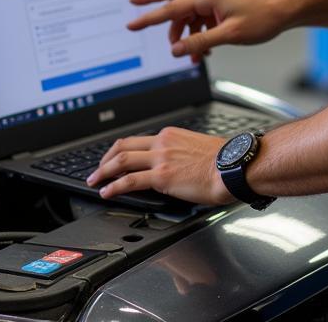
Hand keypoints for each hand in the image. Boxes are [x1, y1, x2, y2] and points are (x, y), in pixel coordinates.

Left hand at [86, 127, 233, 204]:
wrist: (232, 166)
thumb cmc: (223, 160)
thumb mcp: (196, 148)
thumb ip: (180, 154)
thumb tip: (176, 166)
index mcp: (170, 135)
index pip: (137, 141)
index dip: (120, 150)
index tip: (113, 159)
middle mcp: (162, 143)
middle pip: (123, 146)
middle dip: (105, 159)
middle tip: (97, 170)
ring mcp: (161, 158)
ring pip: (122, 161)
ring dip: (103, 172)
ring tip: (95, 182)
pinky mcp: (162, 176)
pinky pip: (131, 180)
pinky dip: (114, 186)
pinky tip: (107, 192)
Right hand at [128, 0, 288, 60]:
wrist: (285, 7)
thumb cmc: (263, 17)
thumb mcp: (229, 35)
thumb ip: (199, 42)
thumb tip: (176, 49)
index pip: (170, 8)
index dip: (148, 18)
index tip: (132, 24)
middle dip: (153, 6)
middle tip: (135, 10)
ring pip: (188, 11)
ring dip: (185, 32)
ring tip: (191, 55)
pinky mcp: (222, 0)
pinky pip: (201, 15)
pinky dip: (198, 31)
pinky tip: (205, 49)